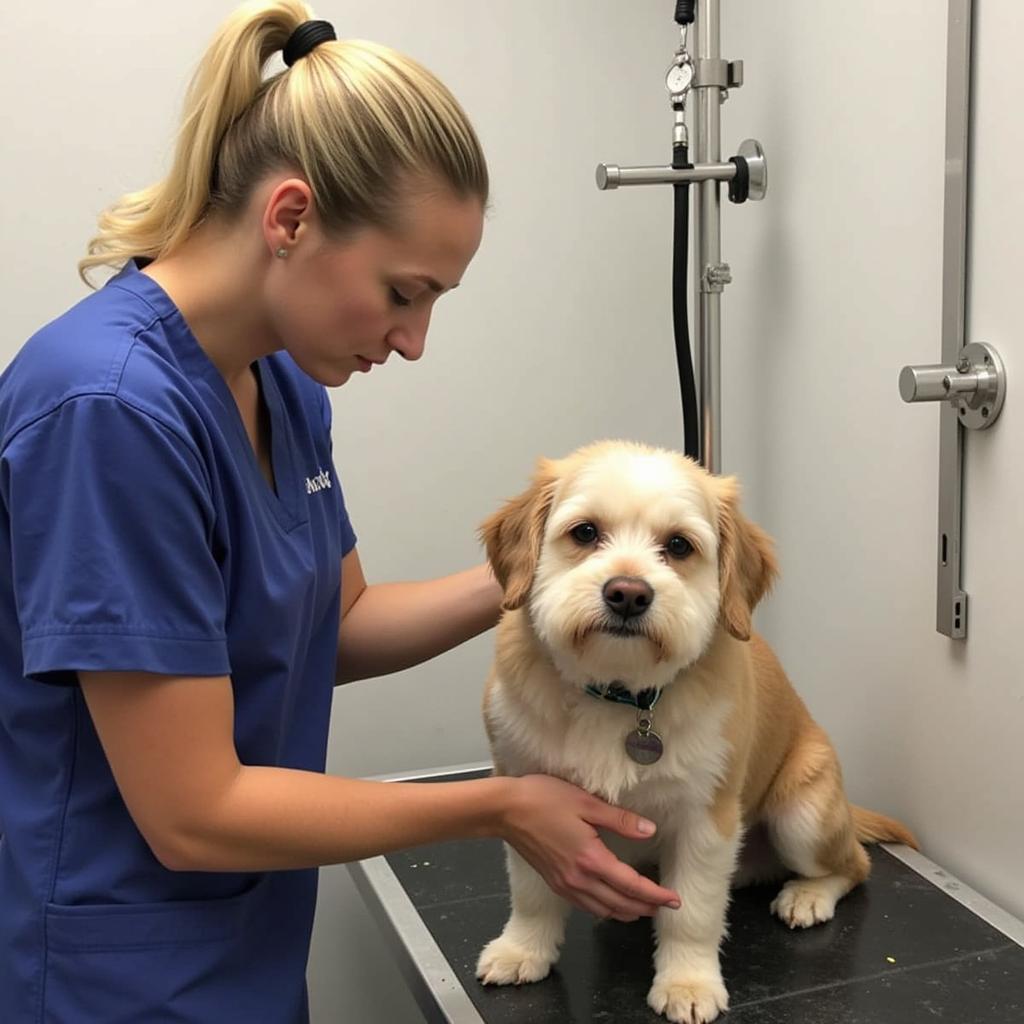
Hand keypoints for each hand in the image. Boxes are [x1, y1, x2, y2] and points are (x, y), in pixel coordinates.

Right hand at [499, 774, 681, 921]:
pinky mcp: (555, 883)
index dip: (656, 895)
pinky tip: (611, 903)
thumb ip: (620, 820)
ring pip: (603, 910)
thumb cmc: (543, 799)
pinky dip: (605, 909)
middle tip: (666, 907)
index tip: (675, 899)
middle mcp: (579, 879)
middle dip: (646, 908)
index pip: (632, 885)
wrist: (505, 810)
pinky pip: (586, 906)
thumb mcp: (586, 802)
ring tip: (644, 908)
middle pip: (620, 904)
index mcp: (591, 859)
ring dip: (627, 912)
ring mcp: (565, 884)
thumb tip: (650, 830)